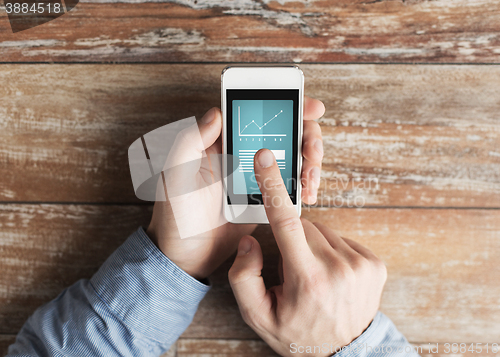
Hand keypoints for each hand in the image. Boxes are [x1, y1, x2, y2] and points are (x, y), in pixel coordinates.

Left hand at [146, 97, 325, 279]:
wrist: (186, 256)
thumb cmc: (175, 215)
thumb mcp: (175, 175)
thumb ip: (190, 141)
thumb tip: (216, 112)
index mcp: (220, 142)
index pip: (256, 114)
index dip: (285, 105)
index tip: (309, 108)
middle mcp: (242, 154)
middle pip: (284, 132)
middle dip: (307, 136)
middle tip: (311, 151)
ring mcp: (256, 177)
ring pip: (293, 157)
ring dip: (310, 163)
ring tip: (310, 180)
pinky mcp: (265, 198)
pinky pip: (291, 185)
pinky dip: (304, 185)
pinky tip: (307, 194)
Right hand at [228, 149, 386, 355]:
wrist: (344, 352)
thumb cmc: (297, 333)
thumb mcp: (258, 315)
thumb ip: (244, 277)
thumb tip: (251, 239)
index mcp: (308, 278)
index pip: (286, 222)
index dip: (273, 186)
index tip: (265, 158)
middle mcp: (339, 267)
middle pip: (303, 225)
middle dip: (292, 239)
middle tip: (292, 269)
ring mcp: (361, 264)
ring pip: (322, 230)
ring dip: (311, 244)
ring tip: (313, 274)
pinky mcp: (375, 263)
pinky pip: (341, 238)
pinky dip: (330, 249)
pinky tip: (329, 272)